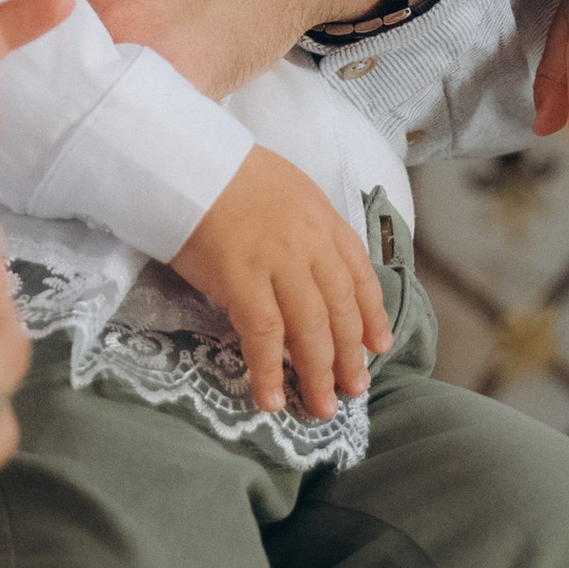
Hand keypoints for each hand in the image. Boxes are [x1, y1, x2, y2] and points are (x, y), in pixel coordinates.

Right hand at [170, 145, 391, 414]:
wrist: (189, 160)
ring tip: (322, 407)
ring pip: (310, 329)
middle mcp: (310, 245)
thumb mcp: (289, 190)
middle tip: (355, 388)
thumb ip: (307, 229)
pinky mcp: (242, 281)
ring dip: (318, 374)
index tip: (379, 345)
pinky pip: (264, 336)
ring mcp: (278, 264)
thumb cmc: (229, 173)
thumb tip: (310, 272)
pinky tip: (270, 398)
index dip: (372, 315)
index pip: (359, 275)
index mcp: (324, 221)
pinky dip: (269, 371)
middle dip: (350, 355)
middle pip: (340, 310)